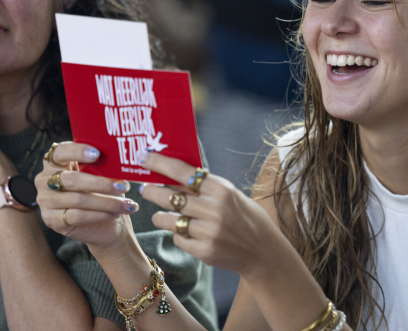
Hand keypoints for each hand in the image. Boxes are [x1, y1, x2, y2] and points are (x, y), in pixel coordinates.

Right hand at [34, 142, 139, 249]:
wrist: (103, 223)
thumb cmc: (102, 191)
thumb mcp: (103, 175)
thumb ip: (103, 166)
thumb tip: (118, 161)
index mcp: (55, 162)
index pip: (61, 151)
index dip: (77, 151)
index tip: (97, 154)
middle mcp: (45, 180)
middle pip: (71, 179)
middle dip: (101, 183)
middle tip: (123, 186)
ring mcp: (45, 201)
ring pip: (77, 199)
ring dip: (106, 202)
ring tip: (126, 204)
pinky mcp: (50, 220)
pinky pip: (76, 216)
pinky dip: (99, 215)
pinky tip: (114, 213)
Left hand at [138, 152, 281, 276]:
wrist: (263, 251)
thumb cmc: (246, 217)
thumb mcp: (230, 195)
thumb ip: (204, 188)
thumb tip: (172, 175)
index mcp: (221, 189)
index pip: (182, 171)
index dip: (159, 163)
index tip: (144, 157)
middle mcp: (213, 209)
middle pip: (168, 196)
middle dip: (152, 191)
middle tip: (145, 189)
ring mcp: (208, 231)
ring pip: (168, 220)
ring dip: (160, 216)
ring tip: (160, 215)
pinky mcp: (204, 251)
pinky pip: (178, 238)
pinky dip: (178, 234)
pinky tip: (185, 232)